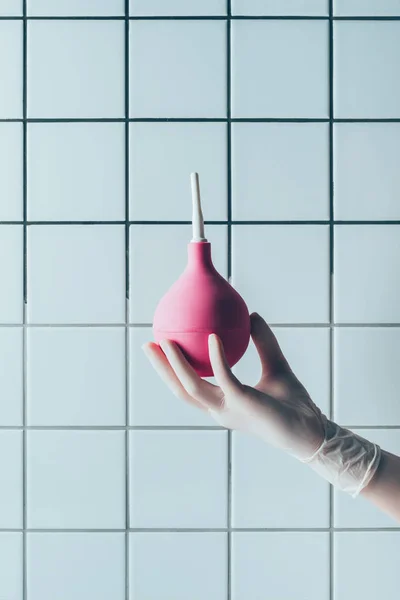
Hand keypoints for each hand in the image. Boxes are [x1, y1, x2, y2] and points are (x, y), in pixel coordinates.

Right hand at [142, 312, 324, 460]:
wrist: (312, 430)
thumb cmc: (293, 403)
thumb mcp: (276, 365)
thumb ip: (263, 342)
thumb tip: (252, 315)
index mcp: (223, 402)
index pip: (189, 387)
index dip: (171, 370)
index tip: (160, 347)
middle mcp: (220, 409)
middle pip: (180, 389)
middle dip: (160, 369)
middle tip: (147, 344)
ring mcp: (229, 409)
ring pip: (192, 388)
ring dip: (176, 365)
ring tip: (165, 341)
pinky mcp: (244, 404)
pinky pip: (225, 378)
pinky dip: (216, 359)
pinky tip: (212, 338)